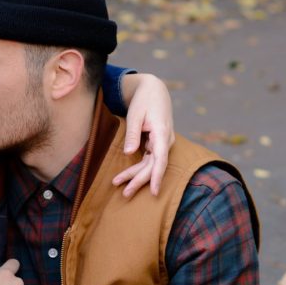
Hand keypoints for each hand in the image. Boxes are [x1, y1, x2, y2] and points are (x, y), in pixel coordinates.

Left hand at [114, 73, 174, 197]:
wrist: (154, 90)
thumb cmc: (144, 100)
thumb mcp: (135, 114)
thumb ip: (133, 134)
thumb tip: (129, 153)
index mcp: (162, 132)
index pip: (161, 159)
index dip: (158, 176)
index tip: (155, 192)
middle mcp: (165, 140)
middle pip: (154, 166)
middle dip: (140, 180)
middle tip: (124, 194)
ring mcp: (163, 143)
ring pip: (151, 164)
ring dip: (137, 176)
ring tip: (120, 187)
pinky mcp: (157, 144)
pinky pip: (150, 159)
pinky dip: (139, 168)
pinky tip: (127, 177)